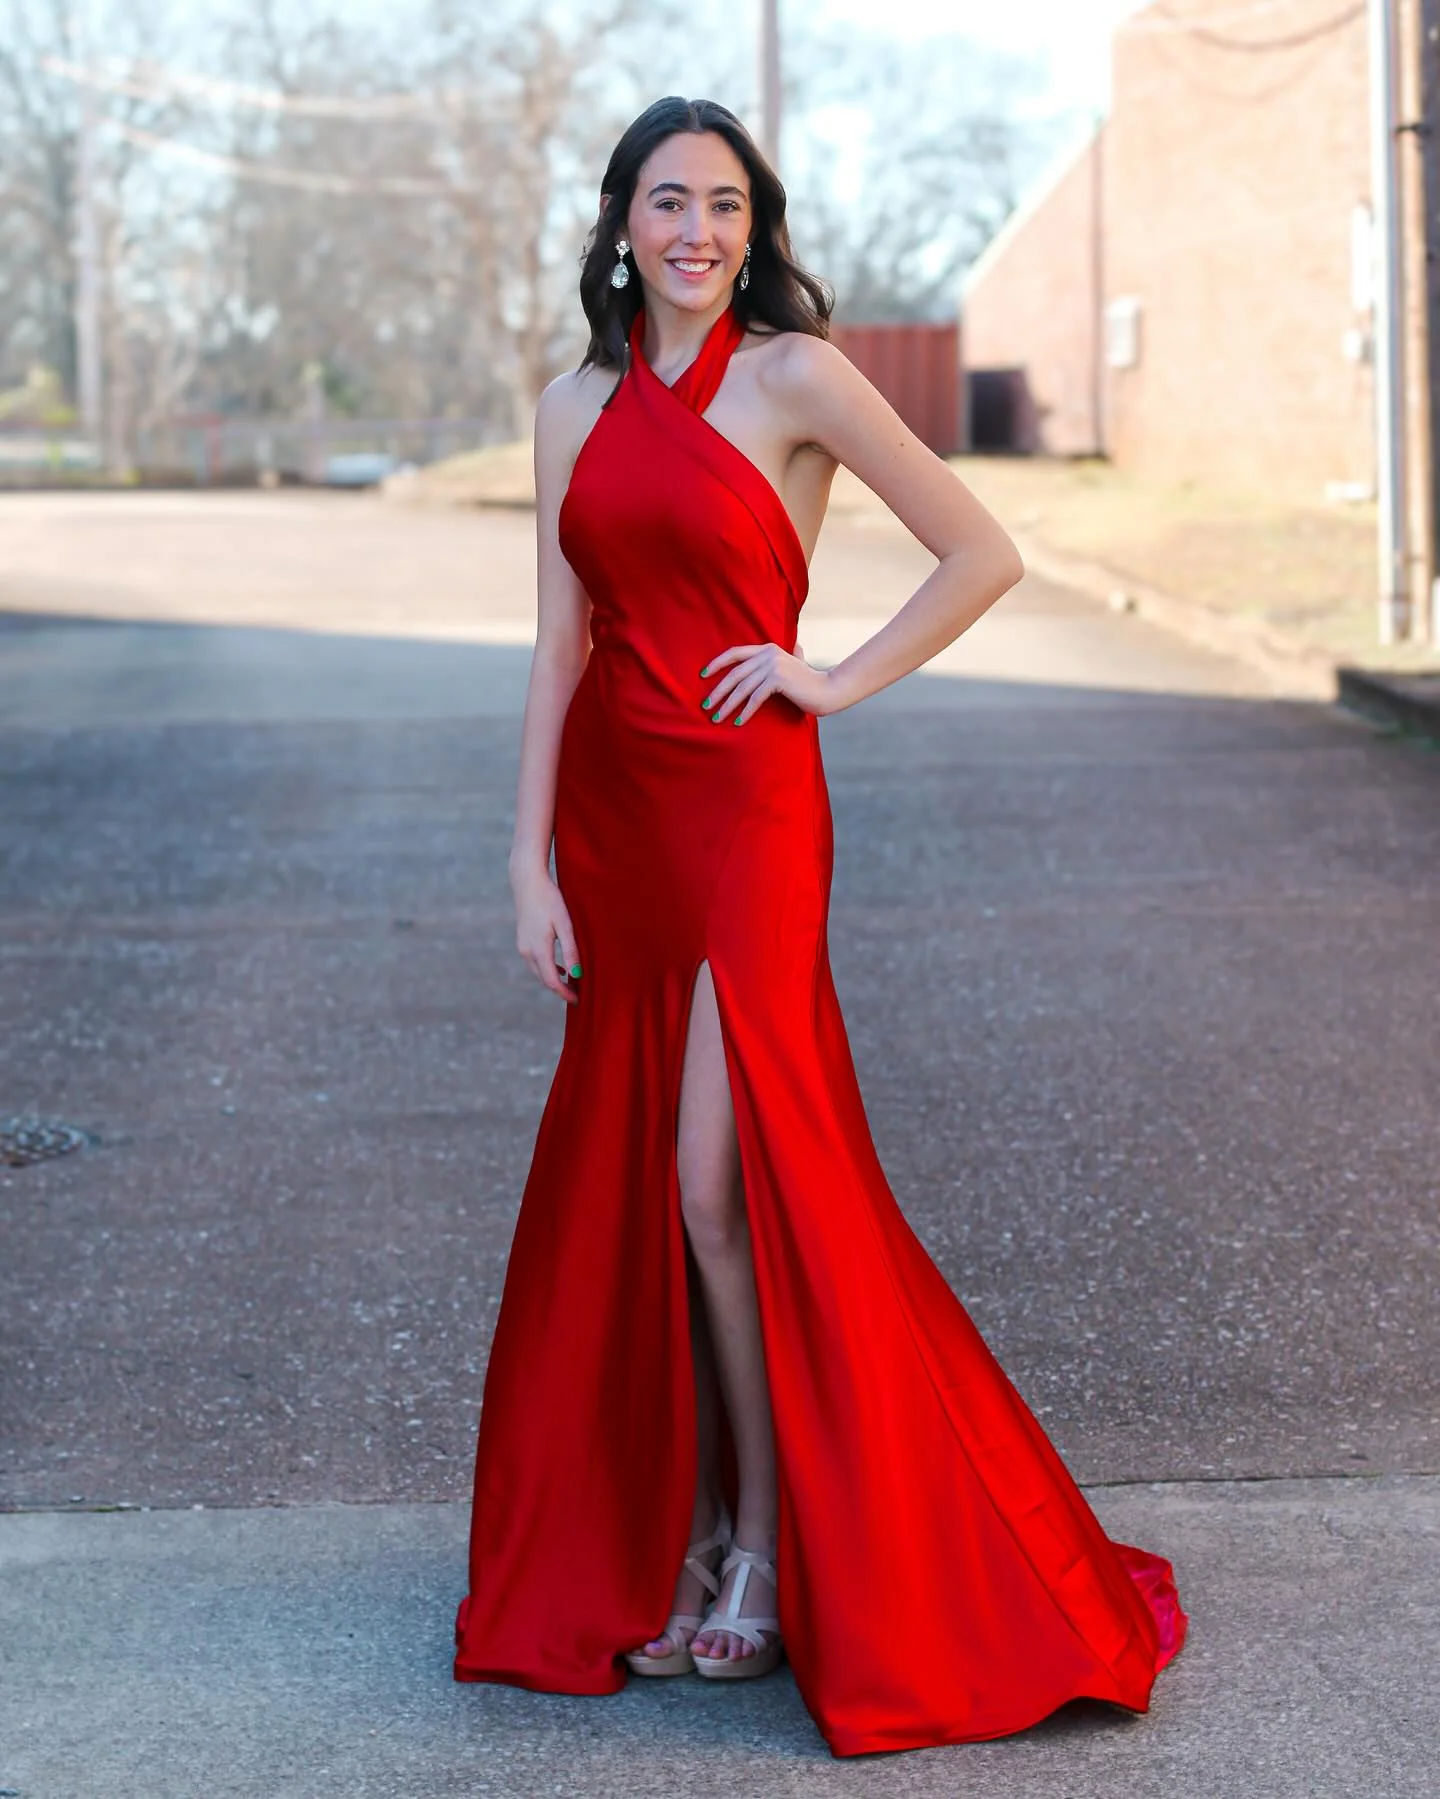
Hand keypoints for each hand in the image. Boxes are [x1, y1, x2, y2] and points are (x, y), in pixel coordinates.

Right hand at [511, 864, 581, 1003]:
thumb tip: (577, 975)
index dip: (564, 993)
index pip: (551, 981)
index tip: (578, 1001)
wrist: (527, 881)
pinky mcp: (522, 940)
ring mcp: (522, 946)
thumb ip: (570, 951)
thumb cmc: (550, 900)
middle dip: (559, 990)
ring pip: (538, 971)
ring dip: (552, 980)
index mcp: (538, 949)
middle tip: (578, 996)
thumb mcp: (565, 925)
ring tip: (571, 984)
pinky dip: (546, 969)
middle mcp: (526, 951)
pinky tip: (559, 968)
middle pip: (543, 979)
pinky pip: (534, 962)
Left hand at [698, 640, 844, 724]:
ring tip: (717, 718)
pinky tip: (737, 722)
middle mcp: (768, 654)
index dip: (717, 663)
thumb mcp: (795, 664)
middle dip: (718, 691)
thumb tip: (795, 647)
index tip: (702, 675)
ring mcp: (773, 665)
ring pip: (743, 687)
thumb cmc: (809, 682)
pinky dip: (745, 711)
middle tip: (706, 705)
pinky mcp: (778, 679)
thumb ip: (791, 655)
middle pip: (735, 673)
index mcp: (767, 648)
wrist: (828, 690)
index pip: (735, 653)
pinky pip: (755, 698)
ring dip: (727, 705)